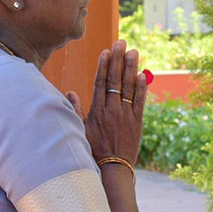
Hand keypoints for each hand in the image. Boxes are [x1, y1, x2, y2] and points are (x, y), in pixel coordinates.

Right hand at [83, 39, 146, 163]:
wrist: (112, 170)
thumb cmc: (93, 151)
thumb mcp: (80, 130)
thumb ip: (76, 110)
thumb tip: (70, 92)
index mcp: (97, 111)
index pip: (101, 82)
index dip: (104, 65)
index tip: (107, 51)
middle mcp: (112, 110)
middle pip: (115, 80)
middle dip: (118, 59)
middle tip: (121, 42)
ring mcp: (126, 116)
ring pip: (128, 87)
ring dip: (131, 68)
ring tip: (134, 52)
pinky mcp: (138, 123)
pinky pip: (140, 102)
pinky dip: (141, 88)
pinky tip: (142, 74)